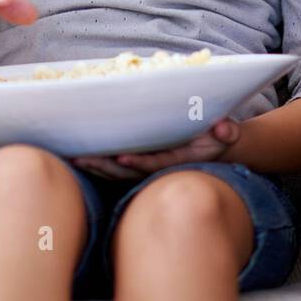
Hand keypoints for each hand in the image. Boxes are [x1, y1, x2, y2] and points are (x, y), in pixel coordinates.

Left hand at [72, 119, 241, 179]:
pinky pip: (113, 169)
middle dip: (104, 167)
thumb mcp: (227, 135)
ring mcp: (146, 169)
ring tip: (73, 158)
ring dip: (95, 167)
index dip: (138, 163)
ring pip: (116, 173)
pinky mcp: (137, 166)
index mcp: (177, 161)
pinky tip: (77, 156)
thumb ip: (227, 132)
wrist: (215, 152)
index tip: (121, 157)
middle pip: (128, 172)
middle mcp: (159, 169)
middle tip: (81, 158)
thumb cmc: (218, 139)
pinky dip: (96, 164)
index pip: (155, 164)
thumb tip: (224, 128)